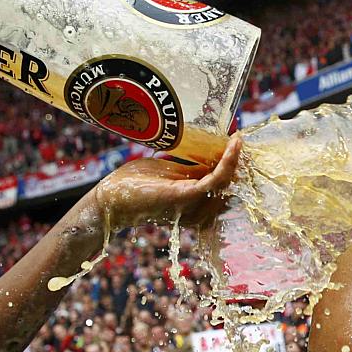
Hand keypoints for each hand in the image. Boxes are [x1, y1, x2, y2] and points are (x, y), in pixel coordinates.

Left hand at [91, 135, 240, 228]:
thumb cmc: (134, 185)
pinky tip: (232, 146)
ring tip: (237, 139)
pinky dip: (227, 161)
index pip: (222, 186)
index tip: (237, 144)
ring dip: (235, 159)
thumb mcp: (170, 173)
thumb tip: (212, 155)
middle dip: (238, 163)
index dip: (232, 165)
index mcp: (194, 205)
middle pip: (229, 186)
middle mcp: (199, 211)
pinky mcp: (187, 197)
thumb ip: (191, 170)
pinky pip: (216, 179)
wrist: (110, 198)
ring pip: (226, 182)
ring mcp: (194, 206)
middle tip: (240, 139)